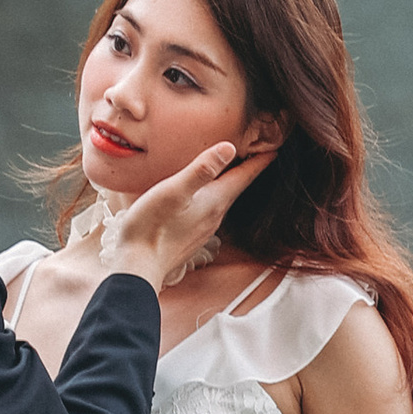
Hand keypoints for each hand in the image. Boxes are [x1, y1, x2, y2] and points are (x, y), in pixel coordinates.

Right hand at [103, 138, 277, 291]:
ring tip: (231, 169)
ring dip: (230, 183)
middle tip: (257, 152)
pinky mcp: (191, 236)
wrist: (137, 266)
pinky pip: (210, 210)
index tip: (275, 147)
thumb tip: (229, 148)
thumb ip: (201, 170)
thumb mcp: (174, 191)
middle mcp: (214, 216)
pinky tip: (203, 194)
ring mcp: (203, 228)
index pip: (244, 177)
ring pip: (223, 200)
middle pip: (237, 188)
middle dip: (247, 170)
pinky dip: (213, 196)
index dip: (260, 160)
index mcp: (215, 201)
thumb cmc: (151, 226)